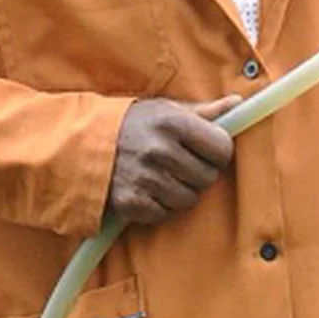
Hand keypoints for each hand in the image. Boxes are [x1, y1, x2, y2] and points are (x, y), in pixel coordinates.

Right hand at [108, 95, 238, 224]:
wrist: (80, 145)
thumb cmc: (130, 125)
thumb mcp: (164, 109)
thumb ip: (203, 111)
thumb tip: (238, 103)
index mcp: (172, 123)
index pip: (222, 148)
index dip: (218, 152)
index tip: (208, 151)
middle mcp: (160, 151)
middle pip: (207, 177)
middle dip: (198, 173)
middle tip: (180, 164)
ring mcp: (145, 179)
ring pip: (189, 199)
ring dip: (180, 192)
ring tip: (162, 176)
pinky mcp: (132, 202)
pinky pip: (164, 213)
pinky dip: (159, 206)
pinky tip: (147, 189)